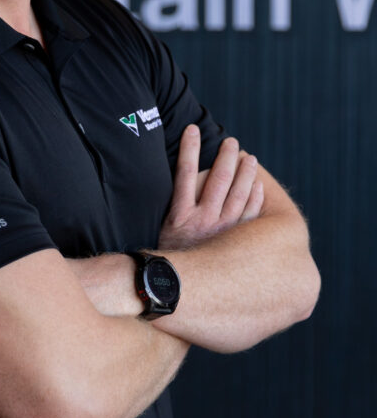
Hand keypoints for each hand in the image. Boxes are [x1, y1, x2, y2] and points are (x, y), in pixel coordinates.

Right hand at [158, 125, 263, 249]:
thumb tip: (161, 180)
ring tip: (249, 158)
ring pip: (239, 194)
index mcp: (179, 215)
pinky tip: (257, 186)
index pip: (184, 172)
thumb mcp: (159, 232)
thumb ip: (166, 208)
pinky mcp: (234, 242)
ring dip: (246, 173)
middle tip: (231, 142)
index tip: (192, 128)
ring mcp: (221, 231)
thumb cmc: (165, 257)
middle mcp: (202, 221)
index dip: (188, 148)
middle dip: (226, 156)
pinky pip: (249, 215)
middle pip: (219, 179)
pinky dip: (255, 198)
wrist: (175, 288)